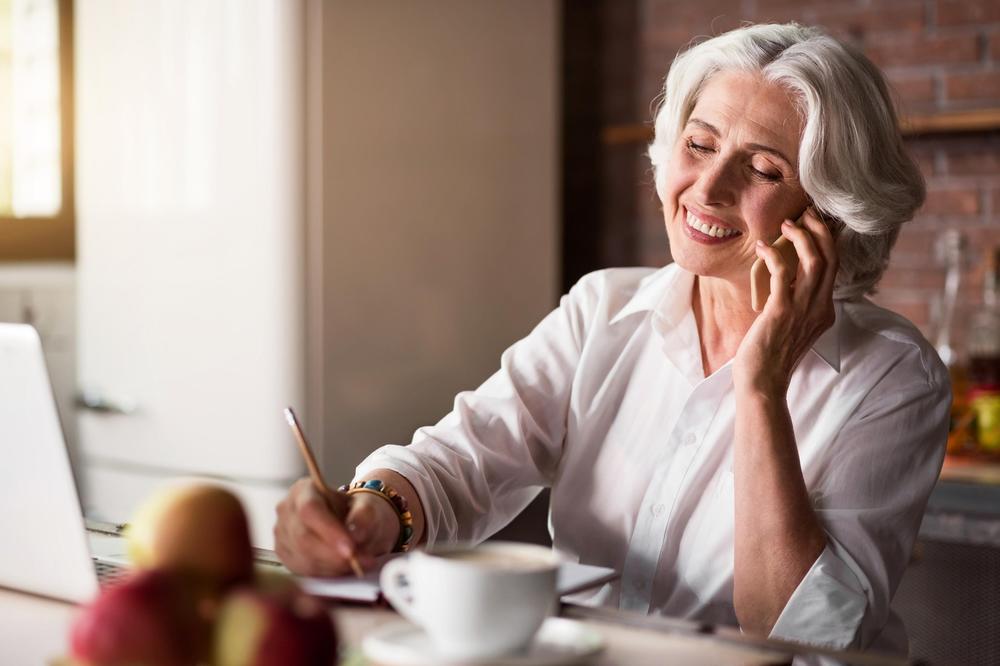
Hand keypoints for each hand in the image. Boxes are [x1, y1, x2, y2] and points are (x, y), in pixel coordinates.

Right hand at [273, 478, 400, 575]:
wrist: (350, 520)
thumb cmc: (355, 510)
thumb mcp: (366, 506)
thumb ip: (363, 516)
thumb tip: (357, 533)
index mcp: (303, 490)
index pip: (310, 510)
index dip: (329, 531)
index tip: (351, 549)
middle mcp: (286, 510)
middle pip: (303, 537)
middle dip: (334, 555)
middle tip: (362, 561)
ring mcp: (281, 533)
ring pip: (303, 557)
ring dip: (333, 566)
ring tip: (358, 563)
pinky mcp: (283, 554)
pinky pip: (302, 570)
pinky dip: (326, 572)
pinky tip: (342, 567)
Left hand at [734, 208, 837, 394]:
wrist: (763, 383)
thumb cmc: (771, 355)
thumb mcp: (793, 327)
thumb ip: (796, 304)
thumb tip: (784, 279)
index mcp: (825, 311)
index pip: (834, 267)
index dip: (827, 241)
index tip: (814, 223)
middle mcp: (820, 308)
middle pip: (830, 258)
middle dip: (820, 230)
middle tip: (805, 213)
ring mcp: (803, 310)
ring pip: (814, 261)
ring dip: (801, 237)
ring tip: (786, 224)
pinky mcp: (782, 312)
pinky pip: (782, 274)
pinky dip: (773, 256)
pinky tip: (762, 248)